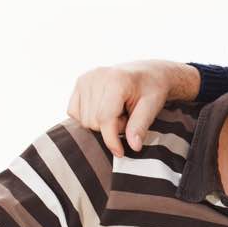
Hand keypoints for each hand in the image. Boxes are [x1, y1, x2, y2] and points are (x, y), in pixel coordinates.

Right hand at [66, 60, 199, 155]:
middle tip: (127, 117)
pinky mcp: (79, 82)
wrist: (147, 72)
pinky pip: (74, 112)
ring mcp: (85, 78)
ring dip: (101, 123)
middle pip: (93, 121)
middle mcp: (96, 77)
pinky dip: (89, 117)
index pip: (105, 118)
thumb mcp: (152, 107)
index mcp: (116, 80)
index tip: (119, 153)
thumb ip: (140, 126)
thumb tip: (133, 147)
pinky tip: (105, 108)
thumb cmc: (152, 89)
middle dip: (111, 128)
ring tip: (118, 111)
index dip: (111, 140)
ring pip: (84, 120)